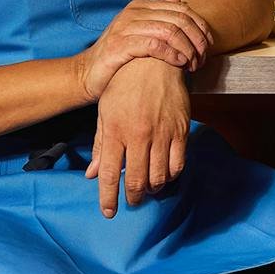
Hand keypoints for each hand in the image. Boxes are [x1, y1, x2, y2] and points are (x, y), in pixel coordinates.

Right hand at [75, 0, 214, 100]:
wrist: (86, 74)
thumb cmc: (119, 56)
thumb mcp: (141, 32)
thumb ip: (160, 16)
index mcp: (141, 6)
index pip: (182, 9)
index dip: (200, 26)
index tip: (209, 45)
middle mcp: (133, 12)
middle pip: (179, 19)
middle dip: (197, 40)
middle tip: (202, 59)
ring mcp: (125, 27)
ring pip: (170, 31)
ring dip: (187, 49)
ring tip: (193, 65)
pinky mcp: (120, 45)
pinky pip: (154, 45)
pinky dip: (172, 54)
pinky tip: (179, 64)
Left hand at [85, 57, 190, 216]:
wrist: (154, 60)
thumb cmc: (124, 85)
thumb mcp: (105, 112)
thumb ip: (101, 145)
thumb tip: (93, 174)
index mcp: (115, 131)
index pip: (110, 175)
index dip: (108, 199)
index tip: (109, 212)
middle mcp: (138, 135)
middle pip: (136, 181)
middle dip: (132, 198)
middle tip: (131, 201)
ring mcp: (161, 133)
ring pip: (159, 177)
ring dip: (152, 189)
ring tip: (148, 188)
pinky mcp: (180, 130)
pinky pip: (178, 163)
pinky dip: (171, 175)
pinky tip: (165, 174)